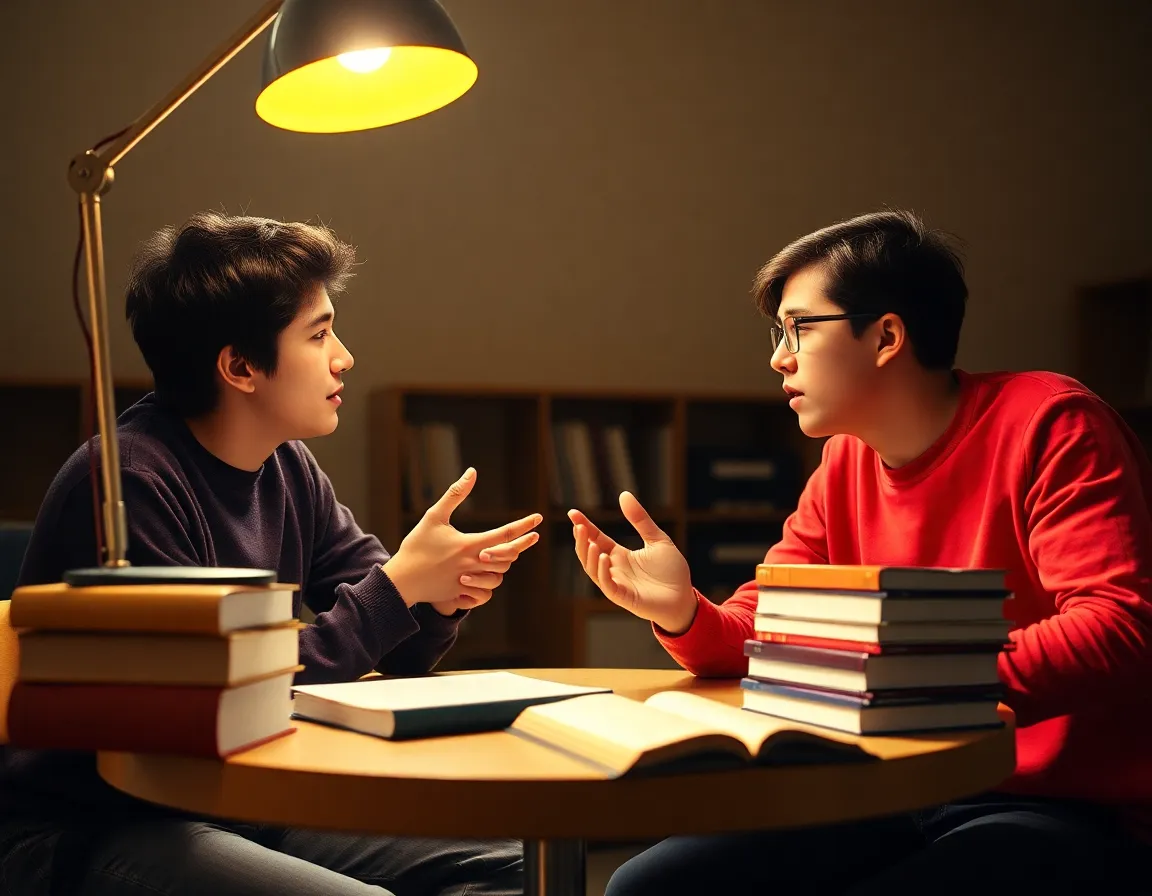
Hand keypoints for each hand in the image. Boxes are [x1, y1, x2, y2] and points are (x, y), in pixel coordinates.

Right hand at [384, 467, 541, 613]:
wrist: (401, 580)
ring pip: (500, 574)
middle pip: (508, 556)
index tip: (538, 519)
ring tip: (510, 551)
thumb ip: (455, 494)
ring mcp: (469, 581)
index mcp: (469, 545)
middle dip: (522, 545)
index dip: (524, 526)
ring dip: (506, 562)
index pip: (505, 535)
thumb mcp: (434, 516)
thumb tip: (472, 472)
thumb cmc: (416, 545)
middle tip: (533, 536)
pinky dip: (491, 580)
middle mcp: (473, 564)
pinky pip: (486, 591)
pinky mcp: (462, 592)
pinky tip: (492, 571)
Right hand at [568, 491, 696, 633]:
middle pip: (588, 554)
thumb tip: (624, 494)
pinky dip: (602, 572)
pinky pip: (607, 585)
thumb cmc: (672, 571)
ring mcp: (617, 583)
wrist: (684, 597)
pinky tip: (602, 557)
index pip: (596, 538)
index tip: (573, 513)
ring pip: (592, 569)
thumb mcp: (657, 539)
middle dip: (581, 540)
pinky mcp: (623, 597)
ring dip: (588, 555)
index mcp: (620, 556)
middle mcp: (614, 569)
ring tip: (589, 540)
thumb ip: (640, 519)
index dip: (584, 526)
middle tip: (577, 525)